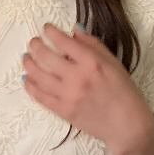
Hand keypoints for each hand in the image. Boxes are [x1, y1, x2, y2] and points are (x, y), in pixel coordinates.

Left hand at [21, 24, 153, 154]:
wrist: (127, 126)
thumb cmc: (125, 93)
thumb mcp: (114, 63)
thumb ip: (93, 45)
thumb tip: (74, 30)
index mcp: (92, 62)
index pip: (64, 41)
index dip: (51, 32)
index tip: (46, 28)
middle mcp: (77, 77)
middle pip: (46, 56)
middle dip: (36, 46)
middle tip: (33, 42)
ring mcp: (67, 95)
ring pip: (38, 76)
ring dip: (29, 64)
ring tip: (26, 58)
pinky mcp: (62, 111)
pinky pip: (40, 96)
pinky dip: (30, 86)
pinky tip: (27, 79)